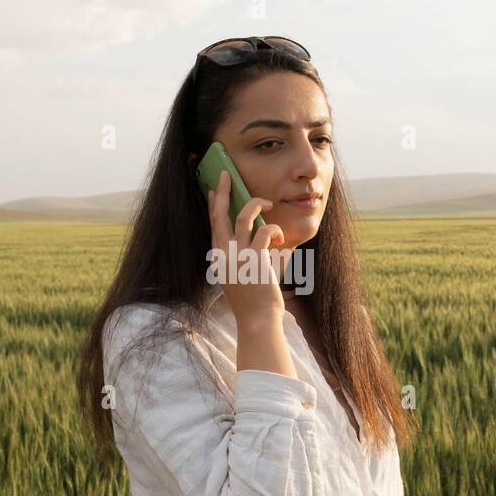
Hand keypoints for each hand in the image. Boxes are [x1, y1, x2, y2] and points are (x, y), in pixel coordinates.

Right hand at [208, 169, 286, 330]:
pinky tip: (282, 240)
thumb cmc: (254, 302)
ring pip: (244, 216)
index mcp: (219, 258)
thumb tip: (271, 243)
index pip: (213, 225)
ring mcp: (238, 255)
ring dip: (257, 204)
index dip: (214, 206)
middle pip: (220, 214)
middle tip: (226, 174)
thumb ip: (251, 259)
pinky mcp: (255, 258)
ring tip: (267, 202)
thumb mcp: (244, 278)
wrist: (256, 321)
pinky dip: (276, 231)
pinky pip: (266, 230)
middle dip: (224, 191)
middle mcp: (224, 254)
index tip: (215, 192)